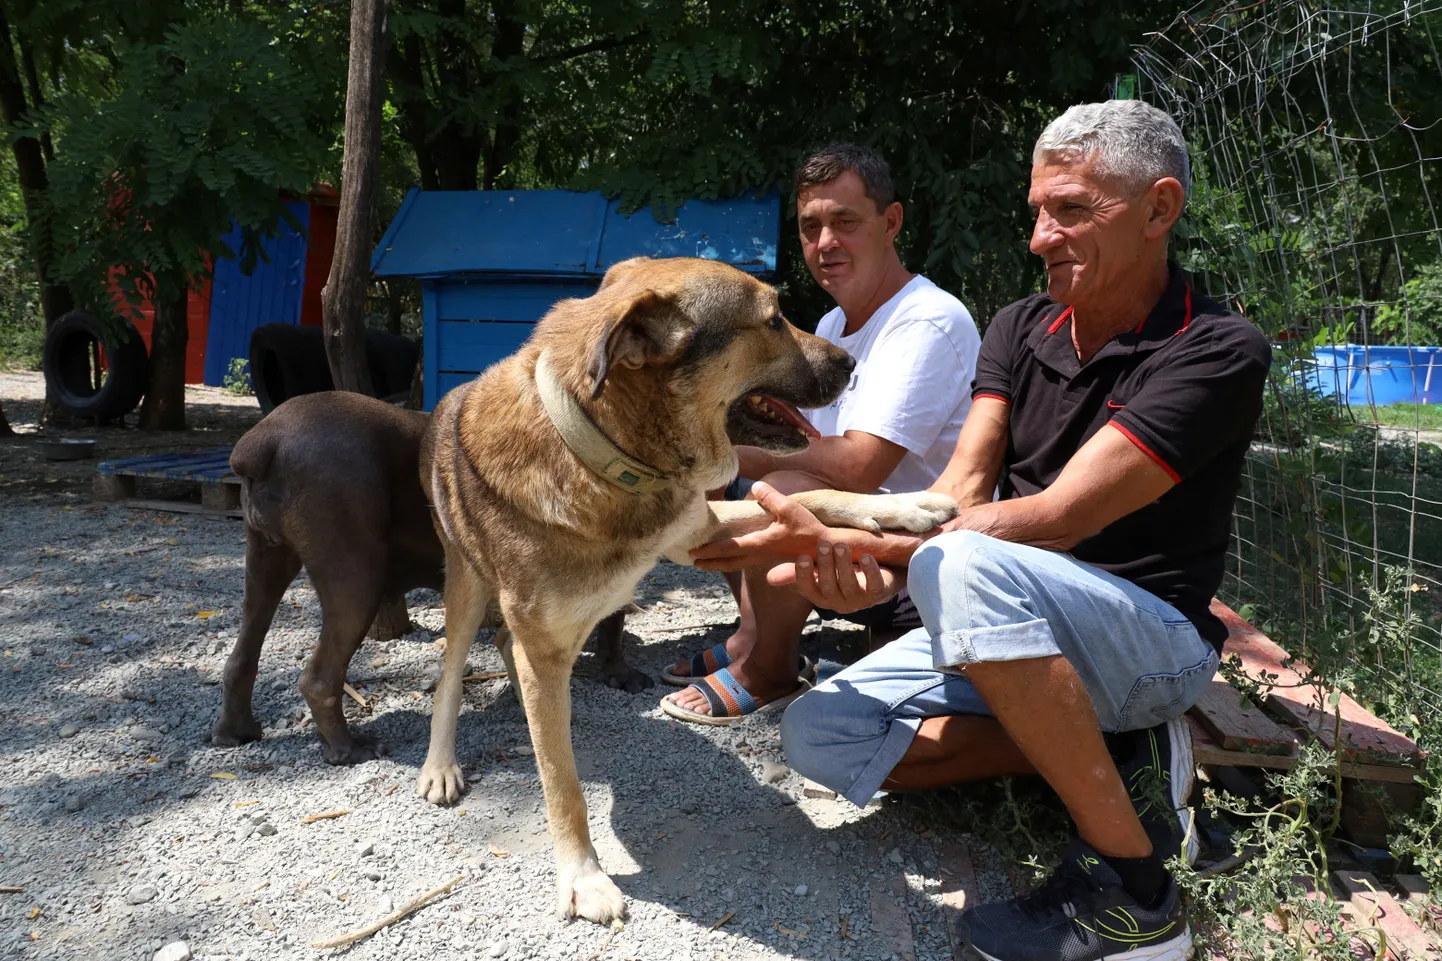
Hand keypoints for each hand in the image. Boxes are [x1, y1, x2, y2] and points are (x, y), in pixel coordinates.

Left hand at [690, 482, 829, 571]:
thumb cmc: (808, 529)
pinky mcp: (772, 556)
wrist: (824, 548)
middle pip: (729, 562)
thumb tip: (755, 486)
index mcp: (760, 544)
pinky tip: (733, 556)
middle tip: (693, 563)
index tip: (695, 552)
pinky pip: (746, 560)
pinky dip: (734, 560)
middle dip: (711, 563)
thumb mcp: (789, 508)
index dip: (710, 551)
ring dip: (720, 564)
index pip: (729, 548)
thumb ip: (770, 497)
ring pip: (738, 564)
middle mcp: (760, 554)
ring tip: (707, 563)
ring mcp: (766, 557)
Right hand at [767, 540, 903, 613]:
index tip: (803, 557)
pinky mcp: (878, 594)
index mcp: (821, 595)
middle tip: (823, 544)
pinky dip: (870, 571)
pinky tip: (866, 557)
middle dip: (825, 566)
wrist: (878, 575)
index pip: (807, 589)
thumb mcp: (820, 569)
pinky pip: (874, 586)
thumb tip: (769, 578)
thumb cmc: (842, 571)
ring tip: (841, 545)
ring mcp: (859, 600)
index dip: (804, 575)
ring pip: (849, 586)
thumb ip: (799, 571)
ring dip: (844, 565)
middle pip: (828, 587)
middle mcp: (838, 602)